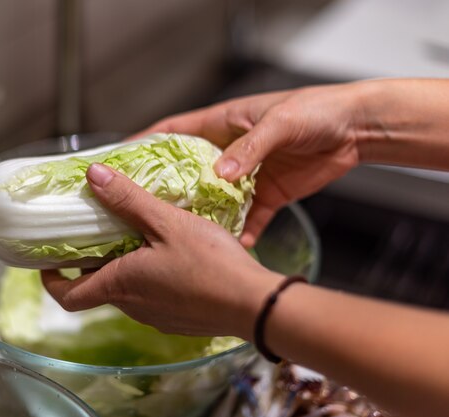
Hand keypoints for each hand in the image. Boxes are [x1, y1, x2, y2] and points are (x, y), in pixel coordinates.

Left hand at [42, 163, 281, 337]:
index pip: (67, 296)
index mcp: (121, 285)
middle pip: (98, 287)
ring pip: (128, 289)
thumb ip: (128, 200)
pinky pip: (153, 296)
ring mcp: (157, 316)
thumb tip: (92, 175)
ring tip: (136, 233)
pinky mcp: (179, 319)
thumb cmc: (209, 264)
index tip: (47, 259)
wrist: (255, 304)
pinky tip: (171, 253)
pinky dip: (149, 275)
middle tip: (97, 230)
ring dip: (123, 265)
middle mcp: (133, 307)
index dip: (50, 280)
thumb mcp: (166, 222)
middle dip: (92, 261)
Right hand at [135, 83, 366, 246]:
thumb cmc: (314, 110)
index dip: (144, 144)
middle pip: (186, 171)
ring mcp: (246, 176)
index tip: (119, 162)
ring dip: (199, 217)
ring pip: (213, 200)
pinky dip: (240, 233)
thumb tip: (221, 174)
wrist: (355, 128)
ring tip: (178, 237)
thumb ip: (249, 148)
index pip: (173, 132)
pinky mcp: (268, 195)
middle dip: (165, 189)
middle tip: (140, 210)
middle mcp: (228, 152)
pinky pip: (248, 219)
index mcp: (222, 124)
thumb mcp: (278, 123)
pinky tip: (230, 249)